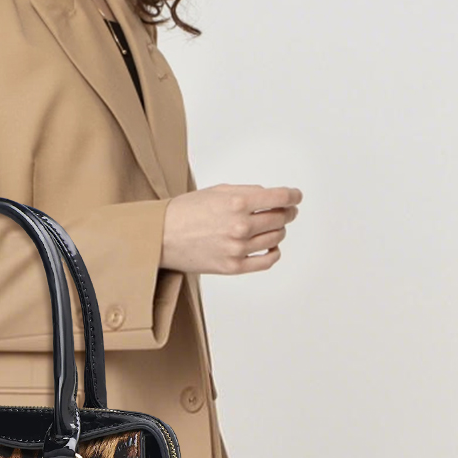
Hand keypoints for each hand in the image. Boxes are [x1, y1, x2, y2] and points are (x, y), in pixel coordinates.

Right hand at [161, 185, 301, 274]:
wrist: (161, 236)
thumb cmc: (184, 212)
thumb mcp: (216, 191)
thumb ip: (246, 192)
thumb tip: (271, 197)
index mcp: (237, 202)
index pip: (280, 198)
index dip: (293, 196)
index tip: (296, 196)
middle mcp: (240, 226)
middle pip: (281, 218)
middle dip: (286, 212)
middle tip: (285, 211)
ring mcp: (238, 248)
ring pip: (276, 238)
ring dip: (279, 230)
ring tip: (271, 227)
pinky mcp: (233, 266)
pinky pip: (267, 261)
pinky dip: (274, 252)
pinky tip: (270, 246)